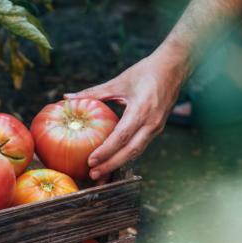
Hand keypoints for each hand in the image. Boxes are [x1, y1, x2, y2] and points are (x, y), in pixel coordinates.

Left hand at [65, 50, 187, 180]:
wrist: (174, 67)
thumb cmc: (145, 72)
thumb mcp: (118, 82)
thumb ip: (93, 92)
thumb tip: (67, 97)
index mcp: (142, 110)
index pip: (122, 137)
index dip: (106, 151)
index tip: (90, 161)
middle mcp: (151, 122)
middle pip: (131, 151)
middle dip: (111, 165)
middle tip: (93, 175)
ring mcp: (157, 127)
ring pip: (137, 151)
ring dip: (119, 163)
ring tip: (101, 173)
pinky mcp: (157, 128)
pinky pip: (141, 145)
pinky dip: (127, 155)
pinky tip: (113, 161)